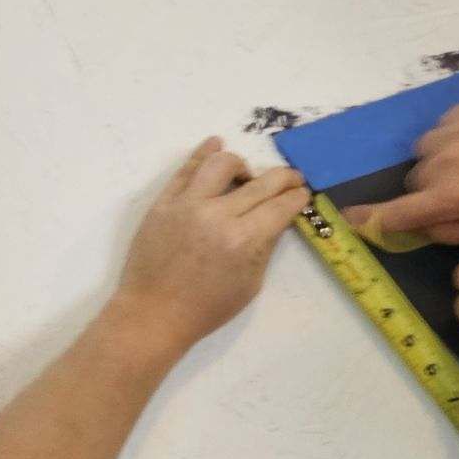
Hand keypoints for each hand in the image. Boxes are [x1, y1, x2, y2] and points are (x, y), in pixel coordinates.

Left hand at [117, 137, 307, 348]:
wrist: (154, 313)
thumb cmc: (206, 309)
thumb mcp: (249, 285)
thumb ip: (264, 247)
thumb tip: (275, 219)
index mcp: (243, 241)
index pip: (280, 207)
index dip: (297, 197)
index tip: (304, 192)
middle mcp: (218, 215)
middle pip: (260, 183)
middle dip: (283, 178)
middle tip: (292, 178)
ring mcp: (188, 204)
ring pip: (221, 163)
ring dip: (241, 165)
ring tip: (245, 175)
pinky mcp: (164, 202)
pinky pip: (186, 169)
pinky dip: (203, 152)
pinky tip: (215, 144)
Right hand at [343, 100, 458, 244]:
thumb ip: (448, 231)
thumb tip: (418, 226)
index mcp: (451, 198)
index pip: (398, 212)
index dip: (372, 218)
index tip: (349, 218)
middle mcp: (444, 162)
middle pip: (415, 183)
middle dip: (429, 193)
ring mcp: (454, 131)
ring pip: (426, 154)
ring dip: (439, 165)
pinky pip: (443, 129)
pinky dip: (454, 140)